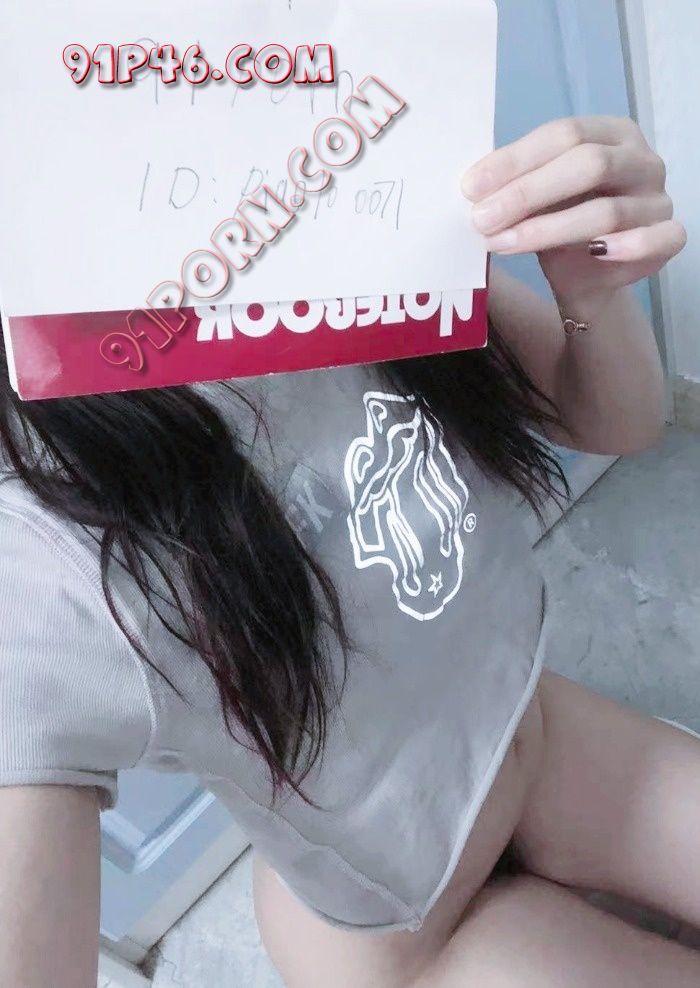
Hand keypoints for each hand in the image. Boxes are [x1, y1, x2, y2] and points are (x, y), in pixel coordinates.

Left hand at [461, 116, 686, 309]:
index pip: (564, 134)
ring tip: (501, 243)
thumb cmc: (559, 225)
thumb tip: (472, 187)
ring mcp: (658, 198)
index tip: (470, 187)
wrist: (586, 277)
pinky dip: (627, 246)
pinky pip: (658, 239)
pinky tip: (593, 254)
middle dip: (527, 193)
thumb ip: (514, 186)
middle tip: (481, 219)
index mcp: (610, 134)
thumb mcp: (535, 199)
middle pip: (587, 165)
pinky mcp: (669, 237)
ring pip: (606, 211)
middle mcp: (641, 160)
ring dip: (547, 230)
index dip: (515, 160)